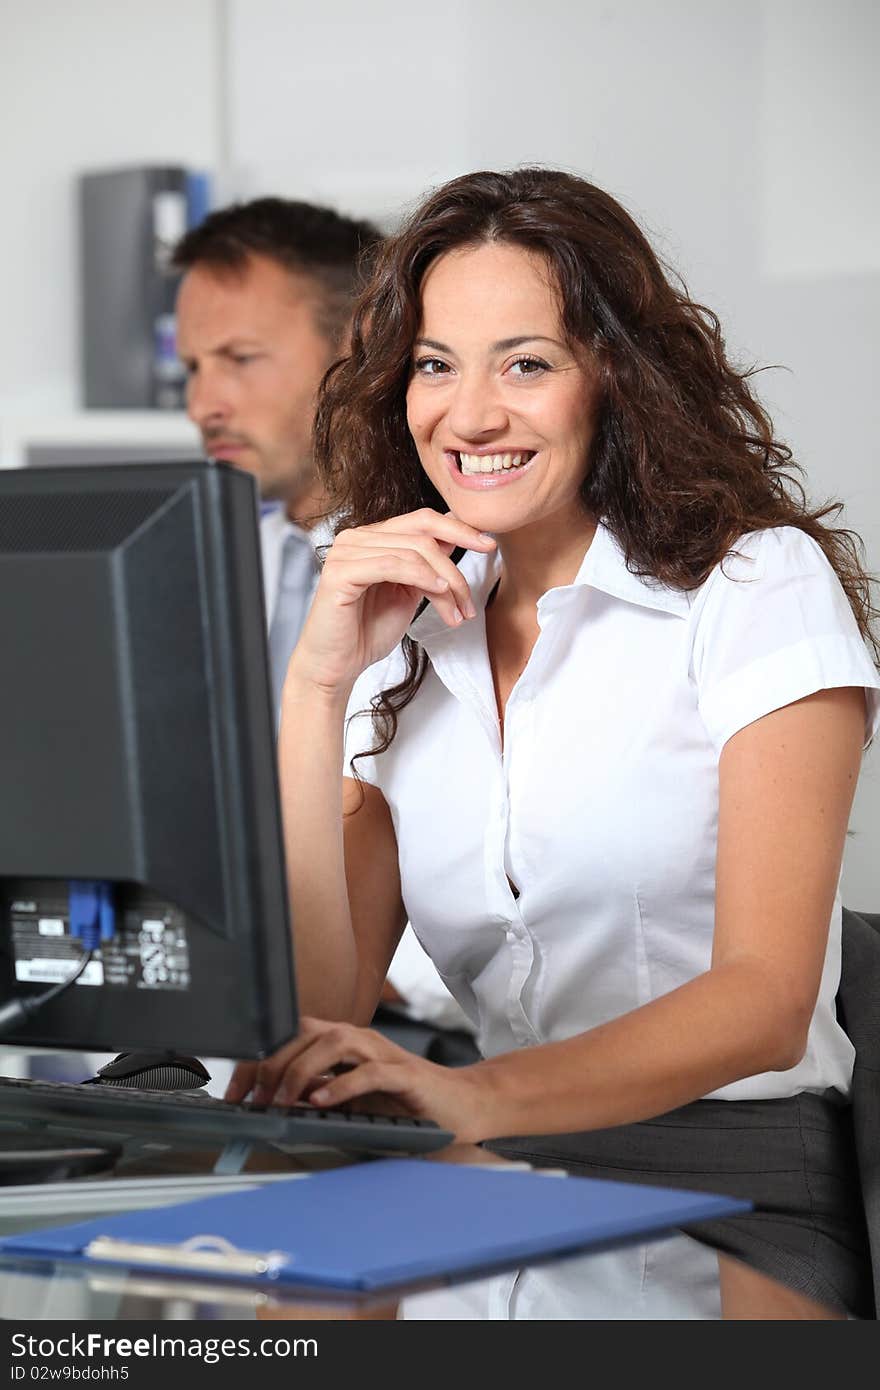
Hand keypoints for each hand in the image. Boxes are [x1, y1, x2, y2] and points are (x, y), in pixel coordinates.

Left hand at [225, 1017, 487, 1143]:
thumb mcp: (350, 1099)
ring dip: (302, 1070)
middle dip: (272, 1064)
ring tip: (284, 1099)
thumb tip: (270, 1102)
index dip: (259, 1059)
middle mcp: (360, 1040)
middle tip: (253, 1099)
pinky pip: (370, 1072)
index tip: (235, 1091)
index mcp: (343, 1044)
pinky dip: (341, 1085)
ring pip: (334, 1042)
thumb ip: (317, 1093)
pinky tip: (321, 1102)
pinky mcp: (406, 1075)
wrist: (462, 1106)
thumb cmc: (405, 1104)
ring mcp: (384, 1055)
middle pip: (305, 1033)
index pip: (290, 1036)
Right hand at [286, 509, 495, 697]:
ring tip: (457, 614)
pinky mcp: (340, 572)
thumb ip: (427, 566)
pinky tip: (440, 595)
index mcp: (373, 538)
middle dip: (455, 568)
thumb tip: (456, 538)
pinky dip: (424, 579)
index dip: (459, 528)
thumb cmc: (367, 632)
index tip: (489, 545)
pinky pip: (393, 565)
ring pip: (413, 552)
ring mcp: (346, 551)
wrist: (336, 666)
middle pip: (422, 534)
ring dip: (445, 584)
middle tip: (470, 601)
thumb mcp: (409, 593)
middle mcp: (357, 537)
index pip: (422, 520)